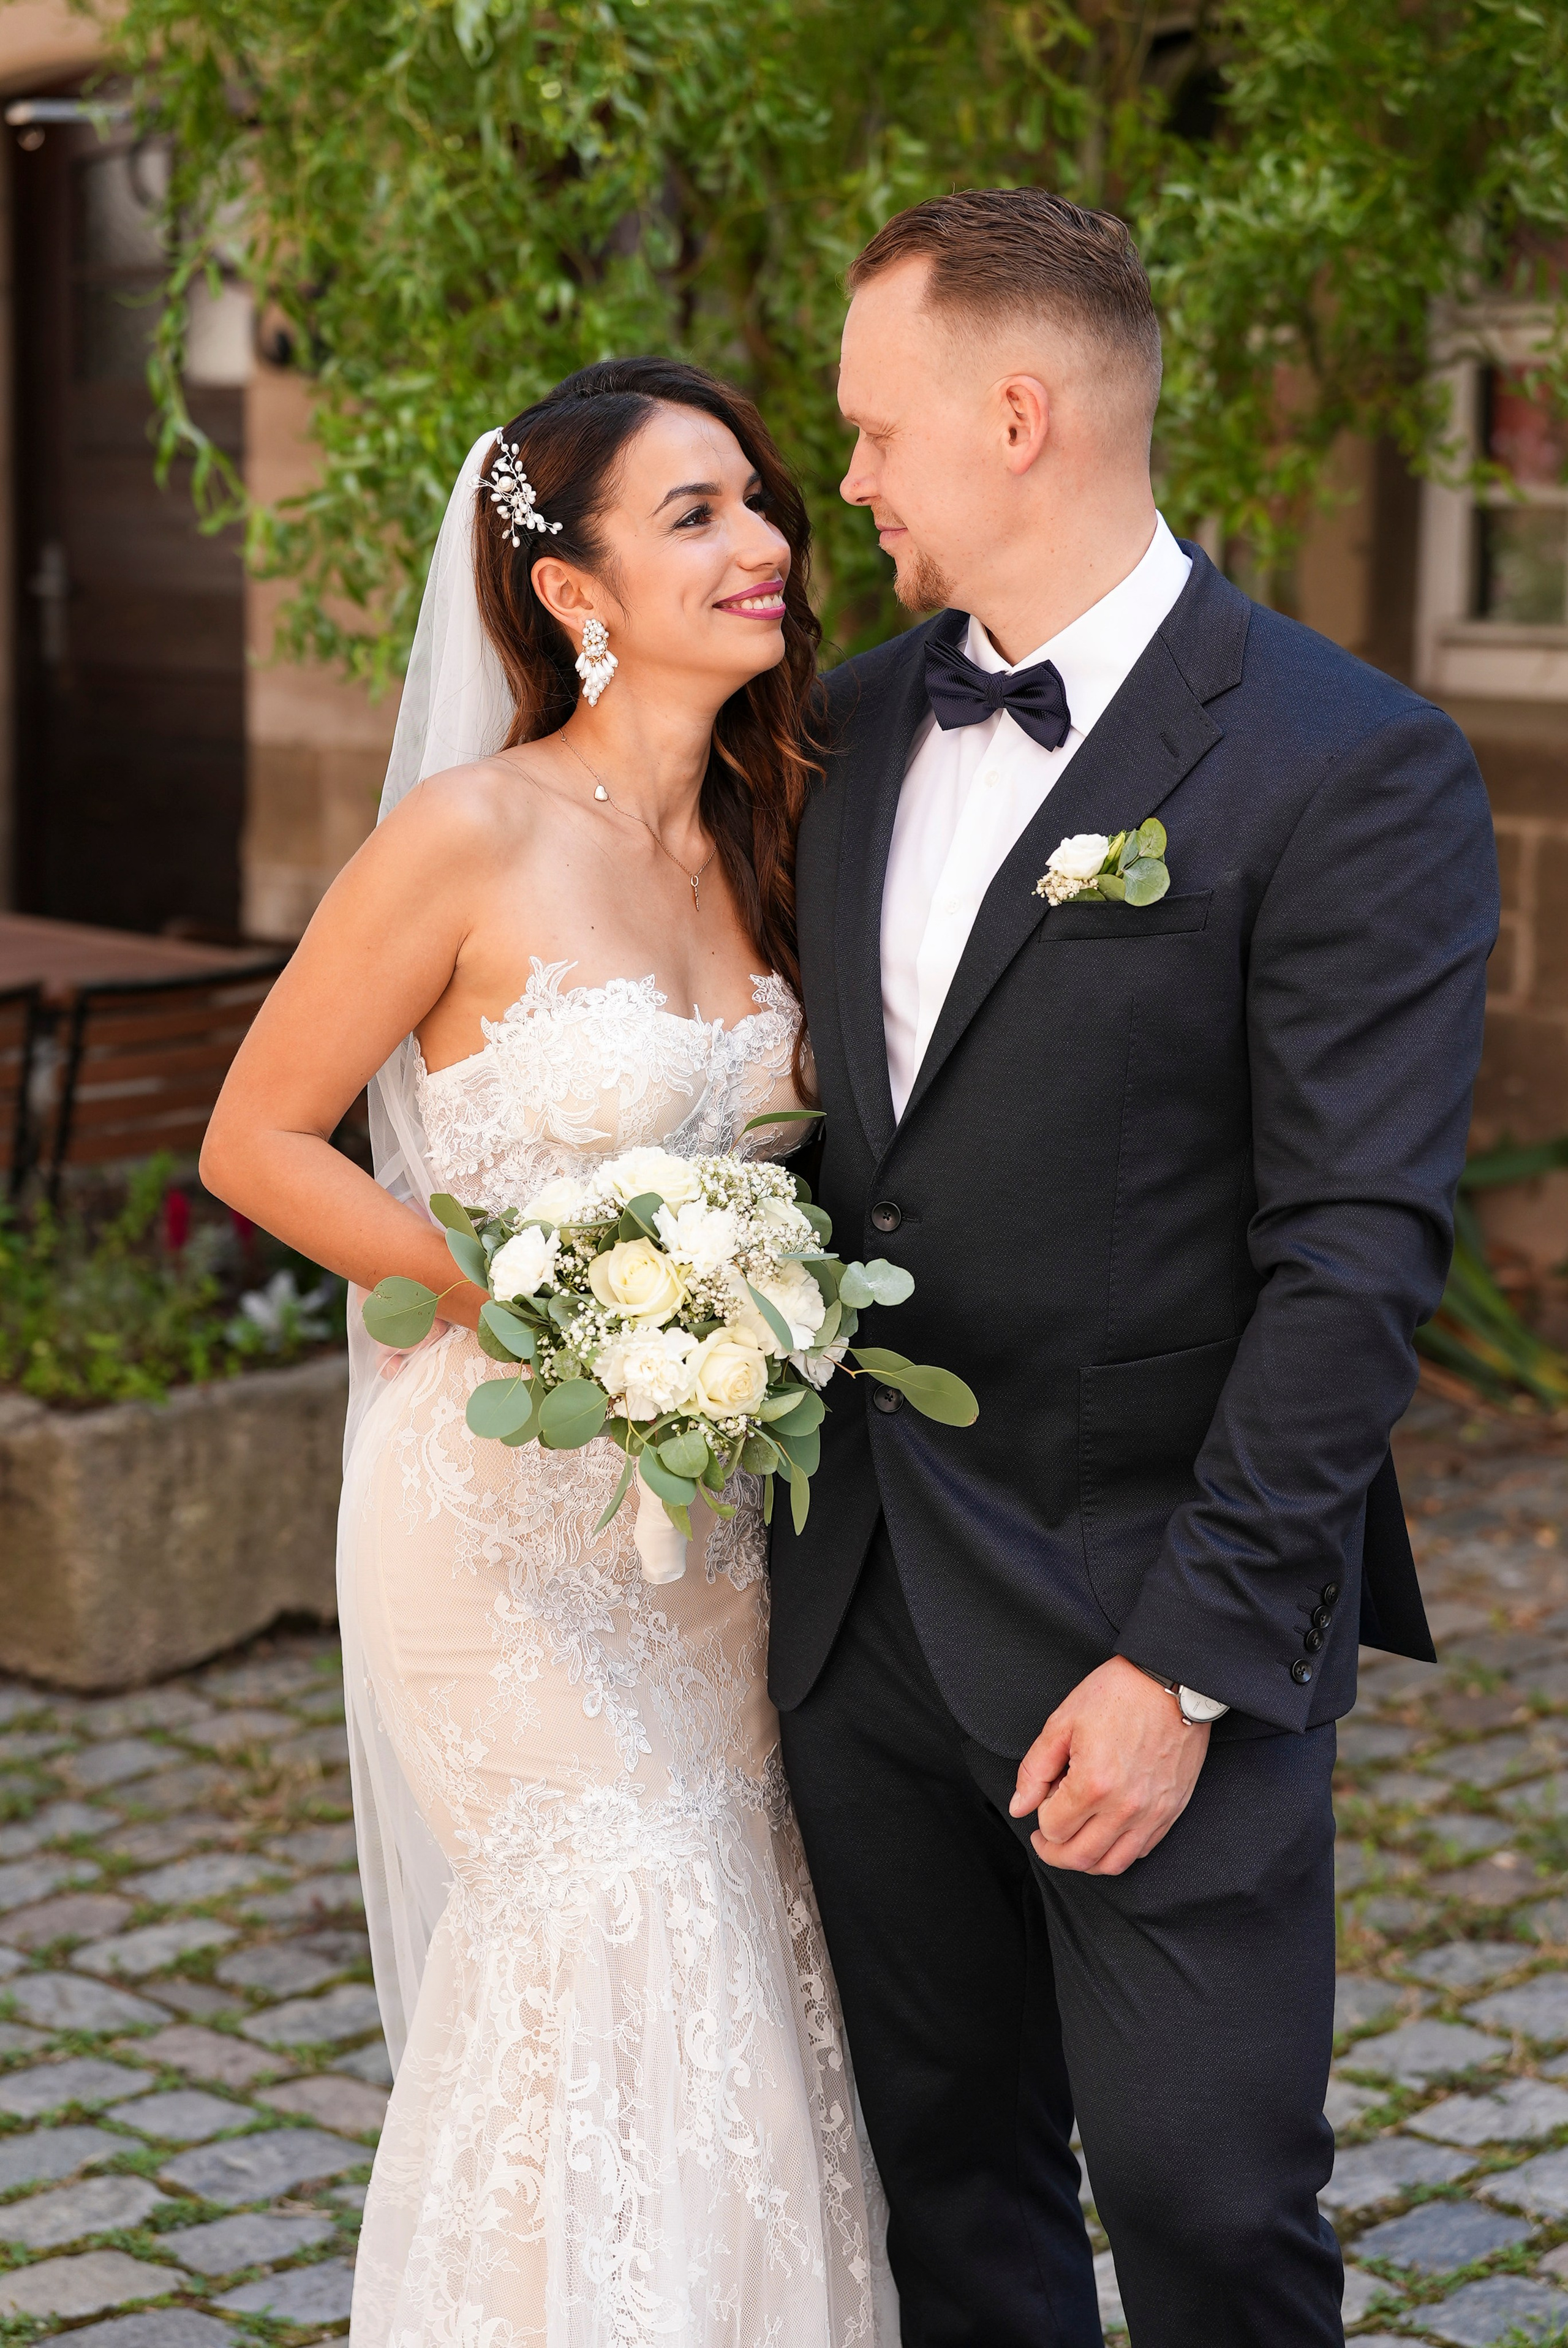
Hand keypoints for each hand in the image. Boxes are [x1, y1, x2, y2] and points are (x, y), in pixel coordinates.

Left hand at [1009, 1657, 1209, 1876]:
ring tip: (1073, 1838)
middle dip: (1052, 1851)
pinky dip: (1116, 1851)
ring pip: (1111, 1864)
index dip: (1040, 1815)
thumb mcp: (1062, 1722)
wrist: (1173, 1681)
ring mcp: (1152, 1813)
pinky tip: (1105, 1829)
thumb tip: (1019, 1807)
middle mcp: (1125, 1808)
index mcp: (1093, 1784)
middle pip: (1079, 1858)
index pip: (1053, 1830)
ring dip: (1085, 1858)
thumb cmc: (1117, 1694)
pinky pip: (1140, 1851)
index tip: (1045, 1796)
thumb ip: (1034, 1770)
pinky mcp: (1171, 1811)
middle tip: (1044, 1836)